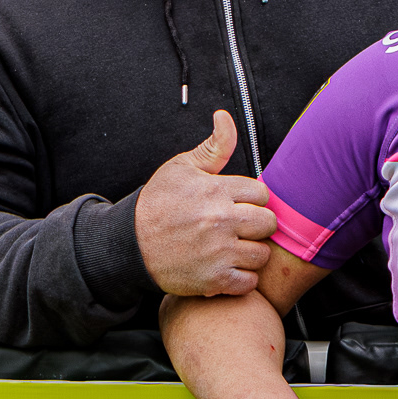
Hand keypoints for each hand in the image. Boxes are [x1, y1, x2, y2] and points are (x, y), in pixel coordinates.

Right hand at [135, 109, 278, 295]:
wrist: (129, 245)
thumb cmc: (158, 204)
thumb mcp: (181, 168)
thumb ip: (213, 147)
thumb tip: (224, 117)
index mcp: (216, 191)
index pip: (262, 194)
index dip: (252, 200)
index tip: (237, 206)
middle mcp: (221, 220)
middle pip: (268, 223)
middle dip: (257, 225)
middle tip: (240, 228)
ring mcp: (219, 252)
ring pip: (262, 254)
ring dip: (251, 253)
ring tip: (232, 249)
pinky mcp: (214, 280)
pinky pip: (249, 281)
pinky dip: (242, 279)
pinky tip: (227, 268)